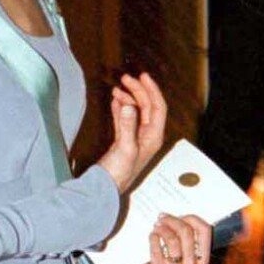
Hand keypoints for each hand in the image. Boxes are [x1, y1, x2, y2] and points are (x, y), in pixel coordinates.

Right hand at [98, 72, 166, 191]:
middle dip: (138, 91)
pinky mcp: (124, 140)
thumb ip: (127, 125)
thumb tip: (128, 105)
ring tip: (116, 90)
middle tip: (125, 78)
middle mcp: (148, 136)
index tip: (143, 76)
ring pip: (136, 111)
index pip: (158, 107)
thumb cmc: (118, 172)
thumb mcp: (125, 147)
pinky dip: (121, 108)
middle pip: (147, 106)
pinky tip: (115, 100)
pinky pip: (125, 119)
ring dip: (128, 98)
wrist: (105, 187)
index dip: (152, 90)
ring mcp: (136, 137)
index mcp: (153, 137)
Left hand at [136, 213, 214, 263]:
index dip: (192, 218)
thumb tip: (180, 217)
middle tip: (163, 218)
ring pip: (172, 239)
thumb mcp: (187, 256)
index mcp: (202, 259)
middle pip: (186, 232)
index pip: (205, 231)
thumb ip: (188, 239)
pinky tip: (152, 236)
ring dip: (162, 228)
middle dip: (173, 220)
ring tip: (157, 227)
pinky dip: (153, 237)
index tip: (181, 216)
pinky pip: (157, 248)